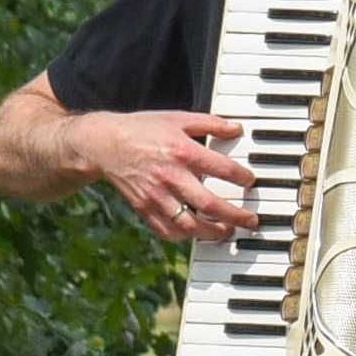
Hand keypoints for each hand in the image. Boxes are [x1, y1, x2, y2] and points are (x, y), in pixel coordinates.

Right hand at [84, 109, 255, 241]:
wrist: (104, 144)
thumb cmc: (143, 129)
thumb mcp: (177, 118)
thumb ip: (210, 123)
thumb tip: (237, 128)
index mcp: (182, 151)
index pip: (222, 169)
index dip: (242, 177)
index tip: (250, 182)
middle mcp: (170, 176)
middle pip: (209, 204)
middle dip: (235, 216)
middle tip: (251, 220)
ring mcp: (156, 196)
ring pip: (189, 225)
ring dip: (212, 232)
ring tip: (227, 231)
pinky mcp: (144, 208)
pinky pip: (166, 231)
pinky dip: (184, 237)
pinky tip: (197, 233)